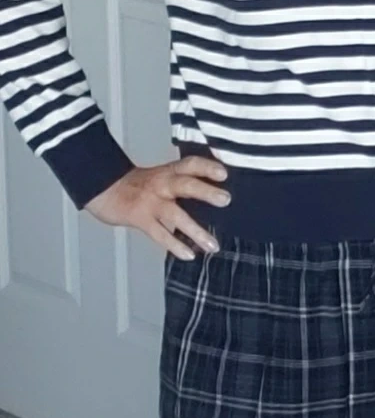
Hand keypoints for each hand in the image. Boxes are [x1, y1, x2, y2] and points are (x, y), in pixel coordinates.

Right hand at [85, 156, 230, 259]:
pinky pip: (160, 234)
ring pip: (175, 214)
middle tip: (226, 200)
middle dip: (206, 192)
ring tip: (213, 245)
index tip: (224, 173)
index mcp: (169, 171)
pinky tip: (189, 254)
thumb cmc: (139, 184)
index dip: (207, 166)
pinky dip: (175, 245)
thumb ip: (185, 181)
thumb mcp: (163, 175)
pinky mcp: (140, 218)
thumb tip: (215, 193)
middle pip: (185, 184)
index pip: (191, 164)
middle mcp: (162, 184)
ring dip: (196, 230)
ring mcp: (151, 202)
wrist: (104, 188)